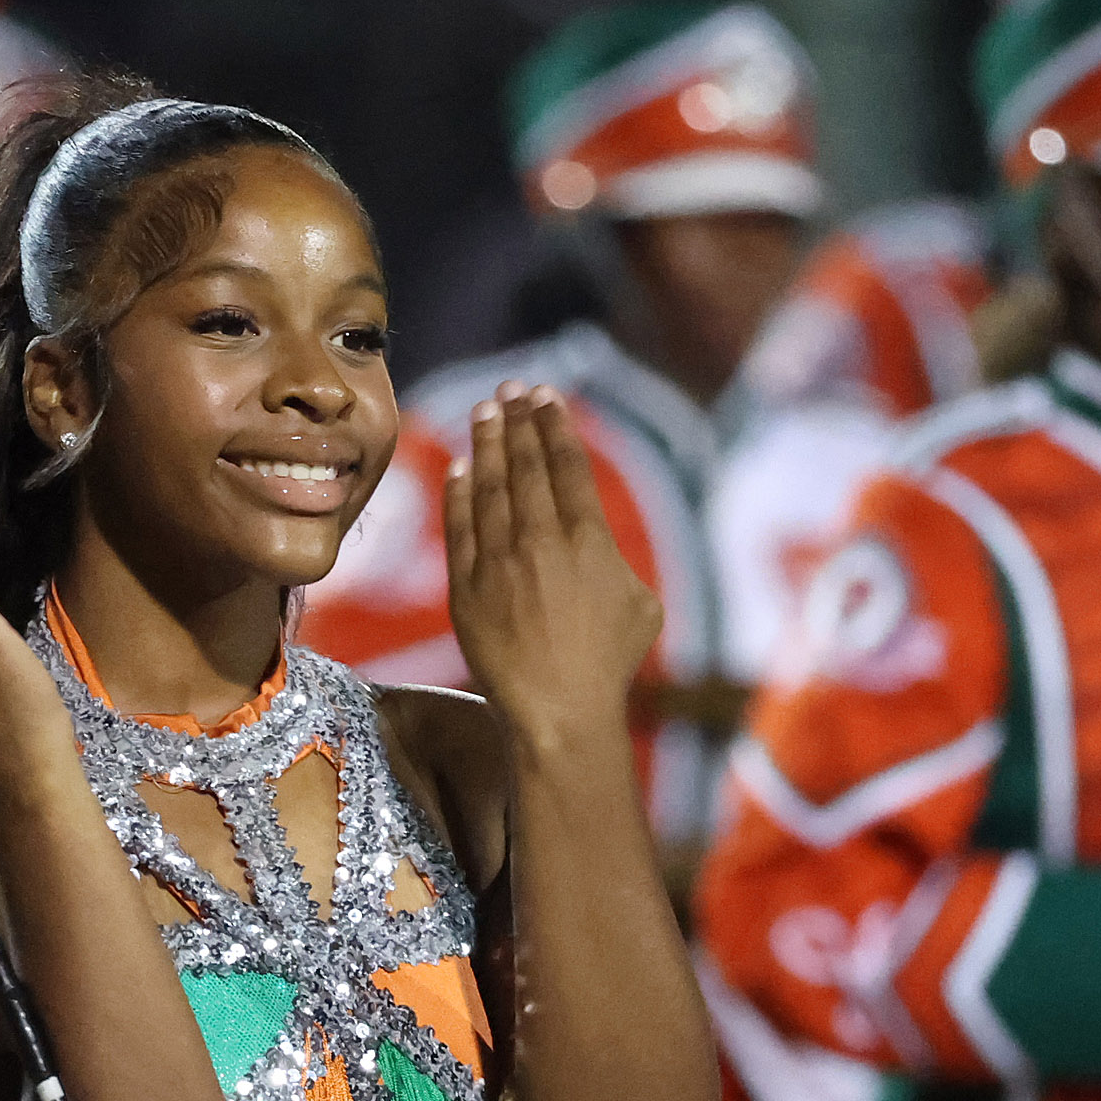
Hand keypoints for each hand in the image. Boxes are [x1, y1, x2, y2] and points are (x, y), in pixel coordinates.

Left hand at [444, 387, 660, 755]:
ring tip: (485, 411)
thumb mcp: (642, 605)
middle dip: (519, 420)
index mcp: (588, 541)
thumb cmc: (609, 664)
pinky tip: (460, 466)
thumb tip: (598, 542)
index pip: (567, 467)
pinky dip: (459, 493)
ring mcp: (498, 564)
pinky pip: (459, 529)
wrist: (559, 712)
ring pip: (489, 488)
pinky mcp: (465, 589)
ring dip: (487, 444)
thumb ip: (617, 560)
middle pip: (525, 466)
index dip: (555, 426)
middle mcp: (541, 543)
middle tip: (512, 388)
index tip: (546, 396)